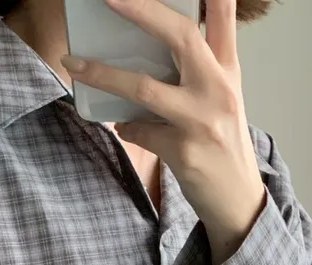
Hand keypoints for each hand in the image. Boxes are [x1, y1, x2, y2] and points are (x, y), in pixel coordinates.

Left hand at [62, 0, 266, 264]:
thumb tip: (148, 46)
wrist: (237, 199)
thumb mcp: (221, 98)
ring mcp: (201, 120)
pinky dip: (126, 127)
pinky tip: (124, 126)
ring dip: (103, 74)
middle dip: (141, 10)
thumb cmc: (223, 143)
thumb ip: (197, 68)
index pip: (223, 17)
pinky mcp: (183, 151)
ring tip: (74, 63)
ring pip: (145, 88)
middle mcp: (218, 88)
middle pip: (180, 36)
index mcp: (228, 70)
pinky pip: (138, 131)